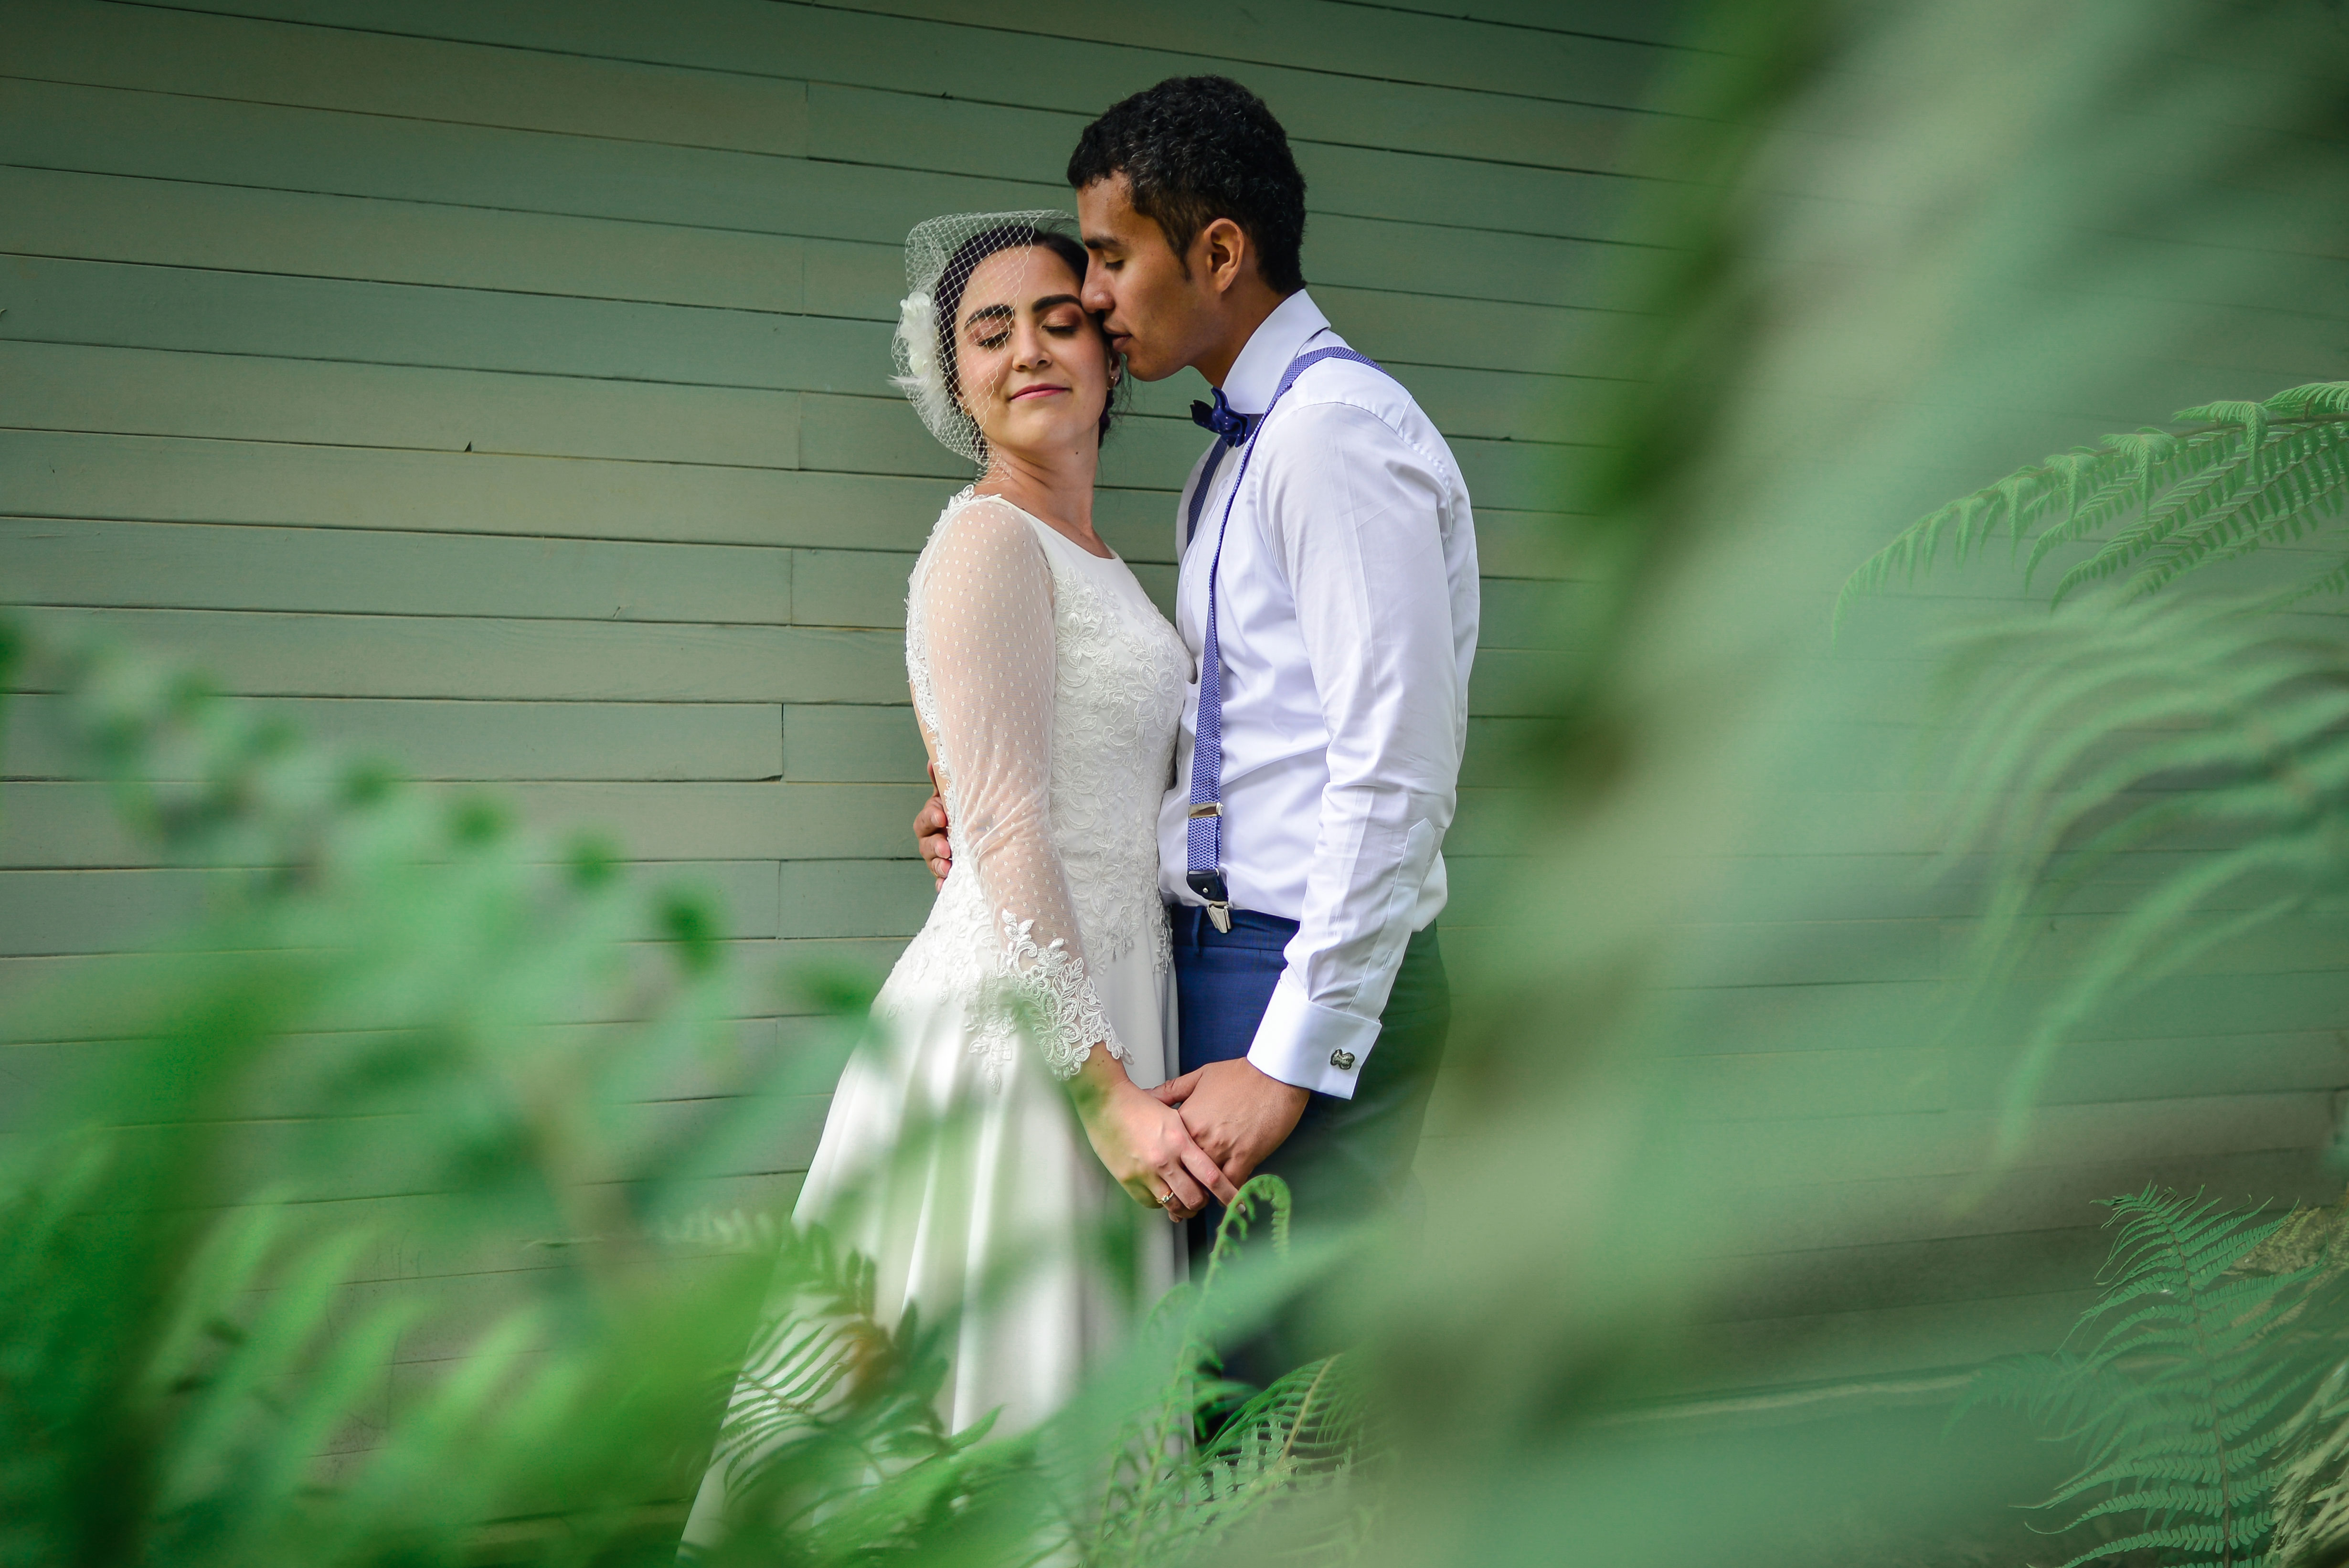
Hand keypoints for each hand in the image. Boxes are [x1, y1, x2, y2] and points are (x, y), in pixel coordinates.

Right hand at [914, 766, 951, 888]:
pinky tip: (945, 887)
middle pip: (925, 844)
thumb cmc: (963, 810)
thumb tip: (933, 760)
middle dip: (934, 846)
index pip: (926, 819)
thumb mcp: (954, 796)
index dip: (932, 818)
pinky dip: (942, 885)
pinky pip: (941, 882)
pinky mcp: (946, 874)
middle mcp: (932, 839)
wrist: (979, 832)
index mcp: (933, 819)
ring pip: (933, 863)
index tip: (943, 817)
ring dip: (938, 866)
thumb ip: (943, 781)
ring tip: (948, 868)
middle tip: (946, 848)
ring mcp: (938, 858)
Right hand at [1074, 1069, 1240, 1220]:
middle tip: (1205, 1200)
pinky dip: (1161, 1203)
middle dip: (1203, 1203)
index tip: (1237, 1204)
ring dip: (1183, 1208)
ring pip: (1173, 1205)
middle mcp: (1164, 1160)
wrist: (1105, 1102)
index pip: (1211, 1176)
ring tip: (1186, 1202)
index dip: (1227, 1194)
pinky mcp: (1128, 1180)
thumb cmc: (1140, 1105)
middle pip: (1193, 1198)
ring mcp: (1144, 1173)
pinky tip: (1164, 1194)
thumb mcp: (1174, 1114)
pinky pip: (1151, 1203)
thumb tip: (1209, 1153)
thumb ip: (1191, 1137)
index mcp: (1180, 1141)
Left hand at [1152, 1058, 1309, 1190]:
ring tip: (1203, 1201)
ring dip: (1205, 1194)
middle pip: (1184, 1173)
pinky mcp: (1245, 1157)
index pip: (1168, 1152)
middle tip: (1183, 1198)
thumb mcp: (1199, 1077)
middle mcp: (1200, 1138)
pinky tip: (1227, 1199)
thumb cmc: (1240, 1074)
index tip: (1168, 1173)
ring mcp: (1222, 1149)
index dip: (1167, 1165)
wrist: (1274, 1075)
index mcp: (1185, 1120)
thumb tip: (1148, 1097)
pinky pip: (1231, 1186)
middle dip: (1183, 1186)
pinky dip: (1228, 1195)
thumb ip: (1171, 1090)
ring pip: (1205, 1184)